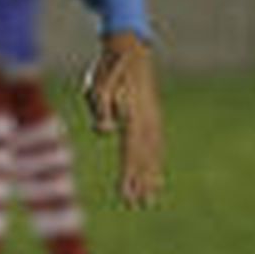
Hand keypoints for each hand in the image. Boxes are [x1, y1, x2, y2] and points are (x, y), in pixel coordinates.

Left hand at [83, 33, 163, 208]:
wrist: (129, 47)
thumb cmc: (107, 68)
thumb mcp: (97, 86)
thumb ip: (100, 110)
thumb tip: (103, 131)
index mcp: (132, 116)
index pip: (129, 154)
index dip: (127, 177)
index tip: (126, 197)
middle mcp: (146, 120)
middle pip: (143, 158)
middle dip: (140, 183)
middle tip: (137, 206)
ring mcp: (153, 117)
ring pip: (153, 153)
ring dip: (151, 176)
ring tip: (151, 197)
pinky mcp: (152, 114)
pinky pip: (156, 143)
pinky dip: (157, 161)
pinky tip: (157, 172)